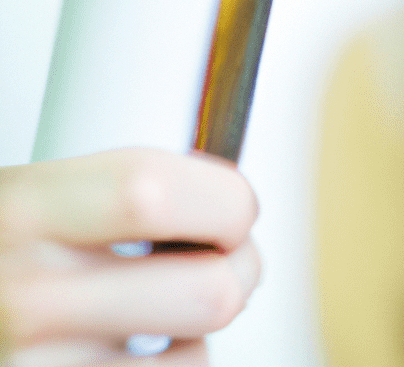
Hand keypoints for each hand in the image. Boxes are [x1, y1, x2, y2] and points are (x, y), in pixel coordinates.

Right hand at [0, 149, 258, 364]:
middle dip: (240, 272)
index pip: (157, 192)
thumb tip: (232, 203)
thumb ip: (119, 195)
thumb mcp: (33, 198)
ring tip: (160, 318)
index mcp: (25, 209)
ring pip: (196, 359)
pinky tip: (133, 358)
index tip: (231, 207)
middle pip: (209, 291)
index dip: (225, 200)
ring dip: (195, 338)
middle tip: (226, 260)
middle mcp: (24, 297)